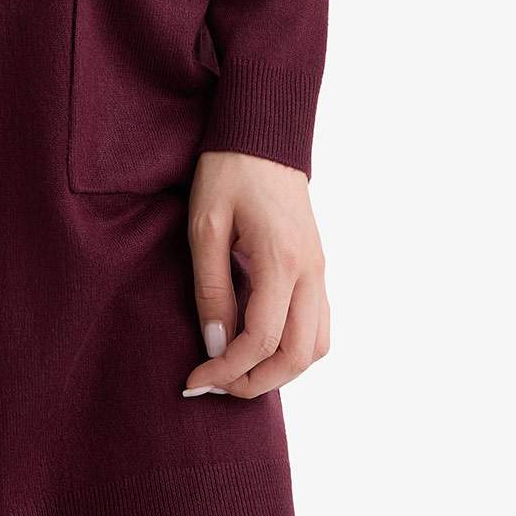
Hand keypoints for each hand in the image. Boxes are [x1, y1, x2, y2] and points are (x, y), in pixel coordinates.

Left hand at [181, 151, 329, 398]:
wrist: (263, 131)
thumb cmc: (228, 171)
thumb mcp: (205, 226)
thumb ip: (212, 289)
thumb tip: (217, 346)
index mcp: (281, 259)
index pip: (262, 340)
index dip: (227, 368)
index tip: (196, 377)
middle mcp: (311, 271)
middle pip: (299, 355)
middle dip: (257, 382)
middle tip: (217, 384)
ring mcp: (320, 269)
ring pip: (316, 345)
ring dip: (280, 369)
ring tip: (237, 369)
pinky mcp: (317, 266)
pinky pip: (318, 324)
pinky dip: (293, 347)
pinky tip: (258, 343)